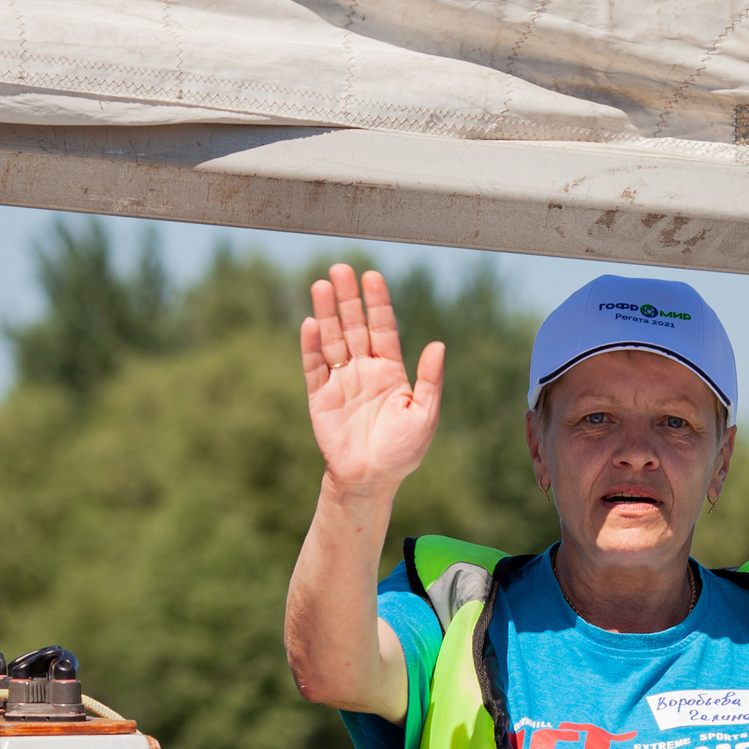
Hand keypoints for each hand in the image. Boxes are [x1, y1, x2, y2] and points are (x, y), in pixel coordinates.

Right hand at [301, 264, 443, 492]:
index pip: (383, 328)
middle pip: (354, 326)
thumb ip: (429, 380)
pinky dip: (311, 346)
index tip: (372, 277)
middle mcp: (363, 370)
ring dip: (326, 313)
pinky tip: (310, 323)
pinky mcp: (319, 397)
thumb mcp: (425, 415)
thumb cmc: (402, 451)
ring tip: (321, 285)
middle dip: (347, 299)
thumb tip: (438, 345)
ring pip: (332, 340)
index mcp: (390, 370)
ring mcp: (340, 381)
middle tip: (340, 269)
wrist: (371, 479)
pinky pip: (314, 367)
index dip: (378, 303)